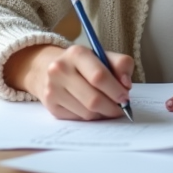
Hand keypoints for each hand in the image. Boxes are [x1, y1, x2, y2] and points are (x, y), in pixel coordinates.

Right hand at [4, 44, 133, 120]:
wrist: (46, 68)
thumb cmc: (82, 64)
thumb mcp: (101, 56)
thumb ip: (120, 64)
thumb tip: (126, 85)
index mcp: (76, 53)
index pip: (99, 76)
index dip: (116, 90)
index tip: (125, 97)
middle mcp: (60, 70)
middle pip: (93, 99)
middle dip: (112, 107)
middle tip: (121, 108)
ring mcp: (53, 89)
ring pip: (87, 112)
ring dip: (103, 113)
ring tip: (107, 107)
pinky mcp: (51, 105)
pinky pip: (78, 118)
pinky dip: (91, 116)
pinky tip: (93, 108)